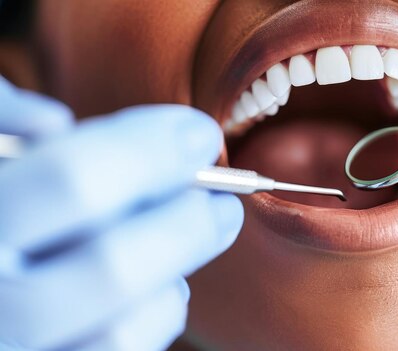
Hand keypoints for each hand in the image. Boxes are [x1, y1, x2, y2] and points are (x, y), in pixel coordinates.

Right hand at [0, 77, 243, 349]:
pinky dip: (156, 317)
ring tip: (179, 244)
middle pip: (114, 267)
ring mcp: (19, 349)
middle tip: (223, 201)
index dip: (153, 150)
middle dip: (190, 224)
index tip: (199, 135)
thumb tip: (52, 123)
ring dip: (170, 279)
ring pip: (122, 332)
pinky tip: (155, 286)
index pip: (75, 180)